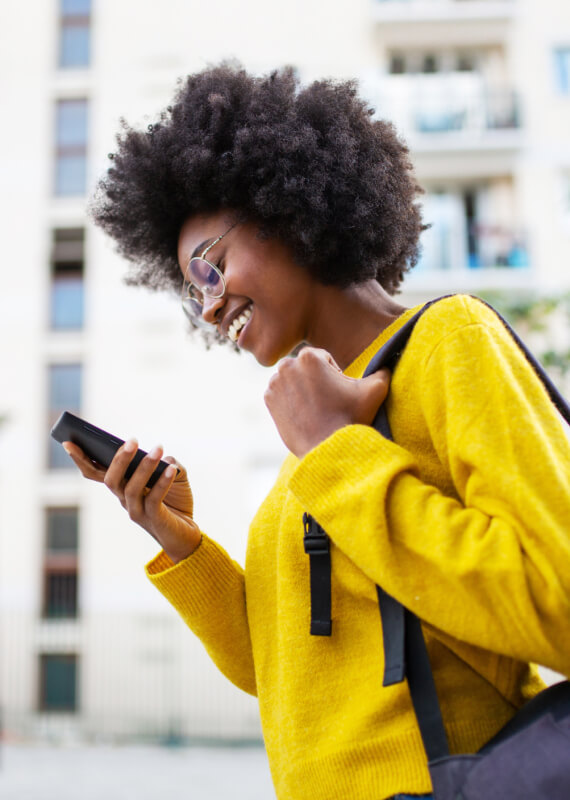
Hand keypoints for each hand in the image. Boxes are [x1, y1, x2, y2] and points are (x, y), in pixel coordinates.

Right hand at [63, 439, 201, 562]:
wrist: (187, 534)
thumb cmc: (176, 501)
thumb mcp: (173, 474)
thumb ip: (167, 461)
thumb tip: (164, 457)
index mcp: (121, 486)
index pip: (95, 473)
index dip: (81, 459)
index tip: (68, 442)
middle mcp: (124, 499)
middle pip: (111, 480)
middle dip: (119, 459)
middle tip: (132, 440)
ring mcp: (136, 511)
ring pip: (132, 488)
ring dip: (145, 467)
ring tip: (158, 449)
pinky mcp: (153, 519)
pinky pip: (154, 499)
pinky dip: (162, 482)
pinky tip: (171, 468)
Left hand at [264, 347, 390, 457]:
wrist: (328, 449)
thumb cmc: (350, 418)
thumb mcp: (375, 390)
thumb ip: (382, 371)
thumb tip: (387, 363)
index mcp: (308, 356)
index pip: (323, 358)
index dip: (334, 374)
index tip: (337, 392)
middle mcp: (286, 366)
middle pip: (305, 367)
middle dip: (316, 380)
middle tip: (327, 401)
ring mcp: (274, 384)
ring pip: (292, 380)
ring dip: (302, 389)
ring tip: (316, 408)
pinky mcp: (269, 401)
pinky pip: (281, 394)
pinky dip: (290, 401)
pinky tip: (304, 414)